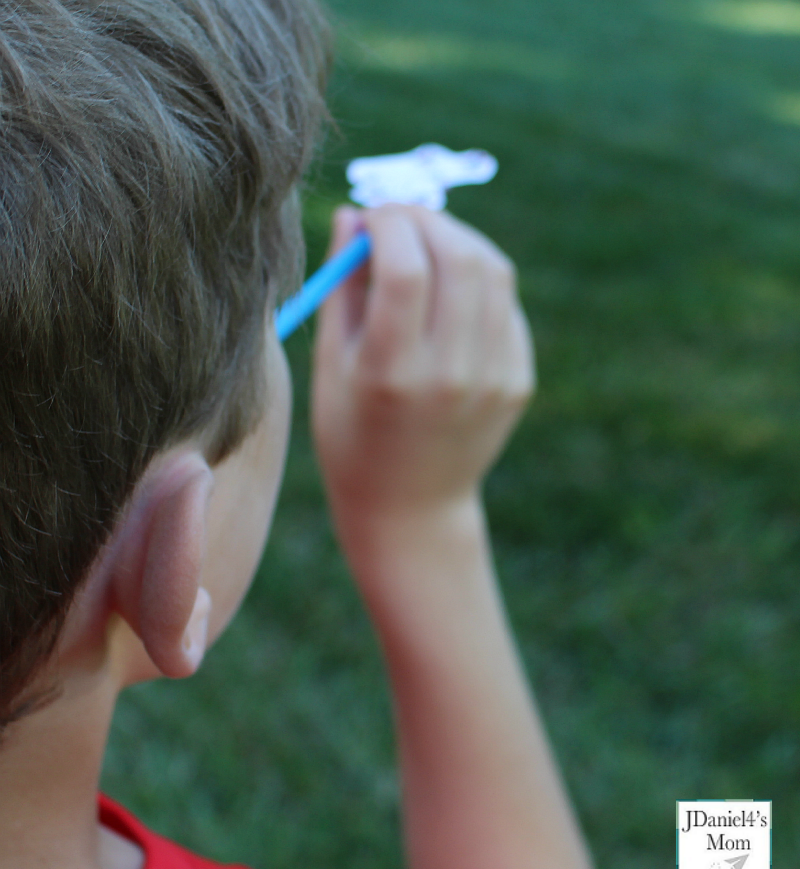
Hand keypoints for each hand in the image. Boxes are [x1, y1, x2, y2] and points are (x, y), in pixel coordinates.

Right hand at [311, 203, 534, 524]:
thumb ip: (340, 287)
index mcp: (392, 374)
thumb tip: (353, 213)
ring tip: (426, 247)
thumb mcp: (331, 368)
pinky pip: (506, 305)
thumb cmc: (352, 436)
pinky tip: (449, 293)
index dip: (389, 223)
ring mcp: (493, 379)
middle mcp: (451, 375)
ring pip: (493, 272)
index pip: (404, 268)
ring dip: (458, 240)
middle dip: (427, 220)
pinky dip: (478, 280)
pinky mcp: (517, 381)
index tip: (372, 215)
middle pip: (459, 259)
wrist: (410, 507)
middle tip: (401, 219)